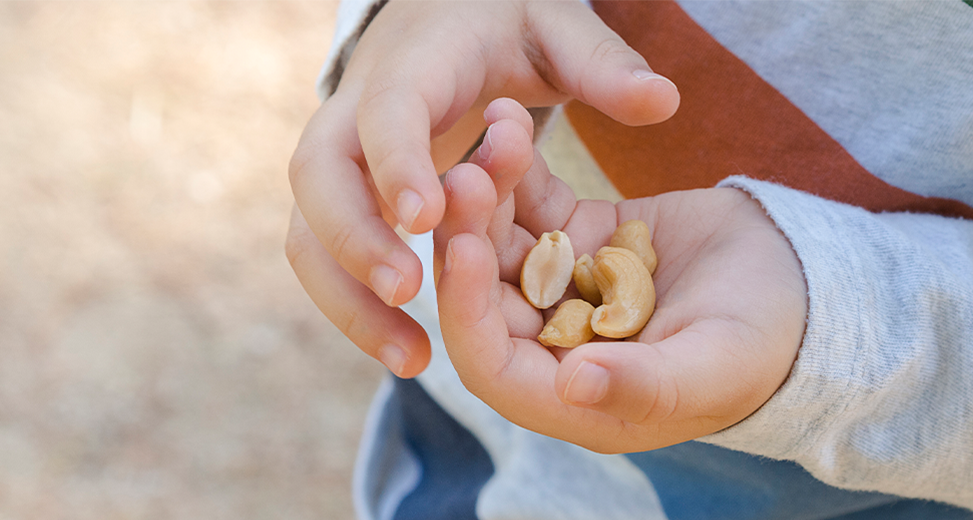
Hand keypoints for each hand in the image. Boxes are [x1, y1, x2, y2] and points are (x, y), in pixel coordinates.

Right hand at [286, 0, 679, 377]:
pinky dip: (356, 306)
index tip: (427, 219)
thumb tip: (663, 100)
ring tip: (410, 359)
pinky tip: (408, 352)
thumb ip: (602, 64)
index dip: (399, 163)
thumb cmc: (501, 25)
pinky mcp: (347, 201)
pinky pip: (328, 259)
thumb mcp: (554, 26)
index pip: (386, 112)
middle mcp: (356, 114)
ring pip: (309, 234)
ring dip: (348, 299)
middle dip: (354, 240)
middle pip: (320, 179)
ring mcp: (342, 162)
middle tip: (410, 292)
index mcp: (410, 68)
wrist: (438, 18)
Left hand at [433, 107, 807, 452]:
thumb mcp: (711, 369)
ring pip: (504, 243)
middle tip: (462, 178)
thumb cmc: (766, 347)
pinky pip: (536, 204)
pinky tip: (510, 121)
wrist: (803, 283)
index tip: (462, 252)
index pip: (493, 363)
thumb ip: (643, 385)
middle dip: (468, 238)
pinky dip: (521, 169)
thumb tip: (571, 386)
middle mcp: (556, 344)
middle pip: (487, 294)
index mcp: (575, 394)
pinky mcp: (581, 238)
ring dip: (489, 195)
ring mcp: (565, 287)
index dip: (468, 312)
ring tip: (493, 137)